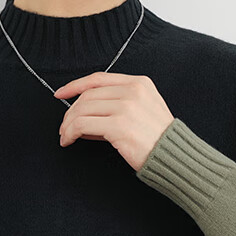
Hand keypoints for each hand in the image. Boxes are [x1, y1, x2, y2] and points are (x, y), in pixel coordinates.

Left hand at [53, 72, 173, 171]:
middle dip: (70, 112)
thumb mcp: (143, 113)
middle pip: (88, 96)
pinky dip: (71, 132)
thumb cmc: (158, 141)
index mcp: (139, 83)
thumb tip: (84, 116)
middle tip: (64, 128)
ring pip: (82, 109)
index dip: (75, 85)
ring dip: (68, 124)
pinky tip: (69, 140)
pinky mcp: (119, 125)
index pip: (98, 79)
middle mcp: (132, 91)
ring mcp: (126, 107)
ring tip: (65, 136)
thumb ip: (117, 108)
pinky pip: (83, 125)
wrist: (175, 157)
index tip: (60, 94)